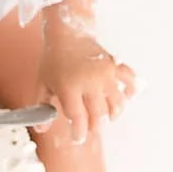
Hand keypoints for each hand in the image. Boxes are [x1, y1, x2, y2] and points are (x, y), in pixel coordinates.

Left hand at [38, 15, 136, 144]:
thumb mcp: (43, 83)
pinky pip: (129, 80)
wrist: (67, 33)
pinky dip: (131, 90)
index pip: (78, 118)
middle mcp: (89, 81)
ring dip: (113, 115)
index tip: (77, 138)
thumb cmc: (54, 59)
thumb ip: (41, 107)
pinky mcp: (114, 65)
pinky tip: (126, 96)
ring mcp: (104, 73)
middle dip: (95, 127)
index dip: (78, 133)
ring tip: (106, 117)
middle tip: (90, 128)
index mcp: (69, 87)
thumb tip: (41, 128)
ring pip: (116, 103)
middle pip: (98, 115)